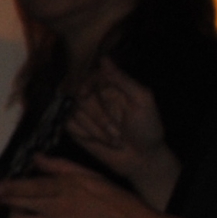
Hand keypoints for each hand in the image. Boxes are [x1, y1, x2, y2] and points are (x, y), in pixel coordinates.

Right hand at [67, 65, 178, 207]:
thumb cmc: (147, 129)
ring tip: (114, 139)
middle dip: (98, 116)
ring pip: (74, 111)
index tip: (88, 93)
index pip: (89, 75)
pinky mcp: (76, 128)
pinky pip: (69, 125)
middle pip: (79, 95)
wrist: (140, 158)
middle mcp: (95, 96)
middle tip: (117, 130)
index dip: (87, 85)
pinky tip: (99, 141)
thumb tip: (104, 59)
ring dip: (95, 129)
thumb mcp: (142, 100)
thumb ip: (123, 79)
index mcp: (111, 86)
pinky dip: (85, 134)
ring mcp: (84, 112)